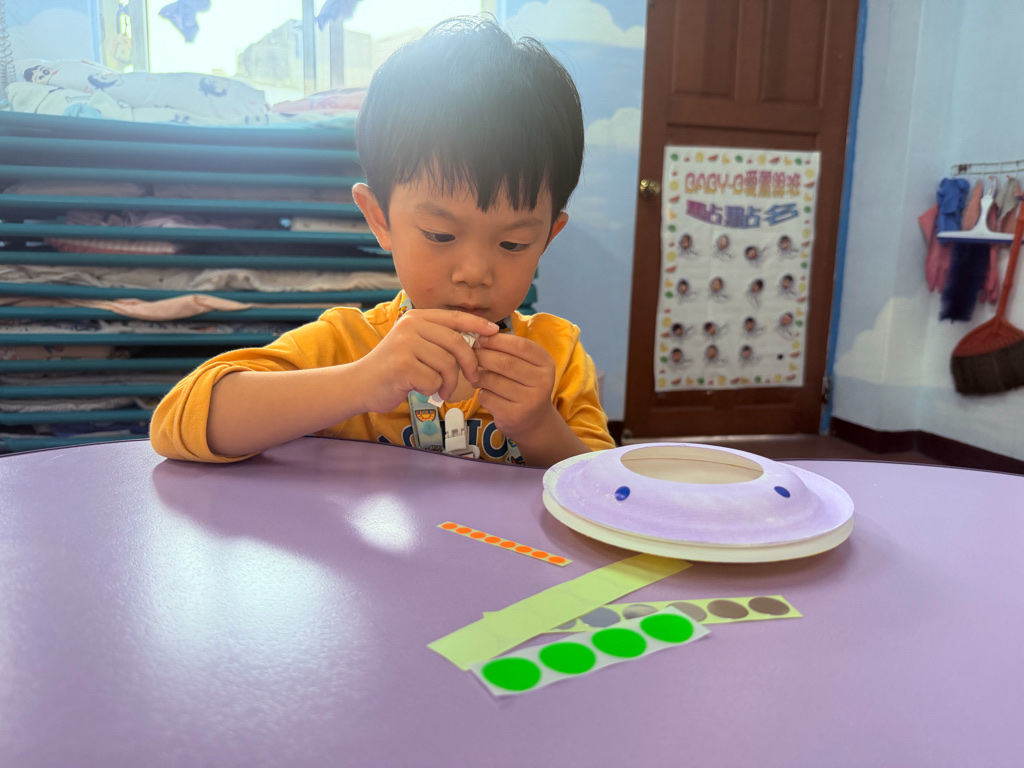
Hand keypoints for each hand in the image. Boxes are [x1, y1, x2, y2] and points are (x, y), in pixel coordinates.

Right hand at [356, 309, 498, 412]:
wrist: (360, 384)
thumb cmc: (394, 369)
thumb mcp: (415, 345)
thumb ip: (439, 340)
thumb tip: (478, 339)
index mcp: (416, 318)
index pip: (454, 317)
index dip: (477, 324)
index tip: (494, 332)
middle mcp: (410, 326)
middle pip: (456, 343)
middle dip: (469, 364)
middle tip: (472, 379)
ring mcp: (405, 344)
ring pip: (447, 364)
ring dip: (448, 383)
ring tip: (440, 390)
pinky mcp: (401, 365)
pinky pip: (433, 380)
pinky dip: (432, 390)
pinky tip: (421, 391)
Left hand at [474, 333, 558, 441]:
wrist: (534, 421)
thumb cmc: (525, 385)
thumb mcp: (527, 365)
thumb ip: (509, 350)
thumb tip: (480, 337)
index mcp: (546, 364)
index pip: (520, 345)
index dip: (497, 340)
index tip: (482, 339)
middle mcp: (542, 382)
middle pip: (504, 362)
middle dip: (482, 355)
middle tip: (471, 354)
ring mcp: (529, 401)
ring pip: (492, 380)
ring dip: (478, 375)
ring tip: (475, 373)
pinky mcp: (513, 416)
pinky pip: (487, 397)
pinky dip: (480, 392)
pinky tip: (485, 392)